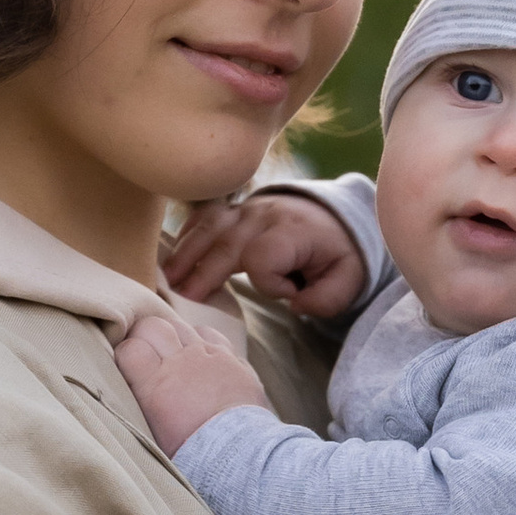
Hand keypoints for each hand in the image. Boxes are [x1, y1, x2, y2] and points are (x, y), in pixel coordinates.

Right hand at [115, 307, 273, 455]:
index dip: (125, 353)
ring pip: (181, 325)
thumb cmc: (193, 455)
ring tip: (174, 354)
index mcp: (154, 386)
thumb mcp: (154, 435)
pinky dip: (201, 339)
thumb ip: (142, 403)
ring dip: (173, 336)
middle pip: (153, 326)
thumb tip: (132, 386)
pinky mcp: (232, 358)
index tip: (128, 365)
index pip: (129, 348)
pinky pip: (210, 334)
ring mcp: (209, 356)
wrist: (239, 457)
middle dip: (145, 335)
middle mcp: (180, 363)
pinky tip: (200, 354)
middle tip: (147, 351)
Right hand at [162, 188, 369, 320]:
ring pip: (209, 228)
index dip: (269, 282)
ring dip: (186, 254)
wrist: (334, 218)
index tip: (289, 291)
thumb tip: (293, 304)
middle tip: (183, 298)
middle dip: (204, 272)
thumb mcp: (349, 280)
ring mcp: (247, 210)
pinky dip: (187, 234)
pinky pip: (205, 217)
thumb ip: (326, 298)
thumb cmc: (337, 254)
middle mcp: (266, 216)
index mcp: (294, 231)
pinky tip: (174, 255)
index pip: (265, 257)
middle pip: (226, 243)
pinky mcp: (235, 210)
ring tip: (166, 279)